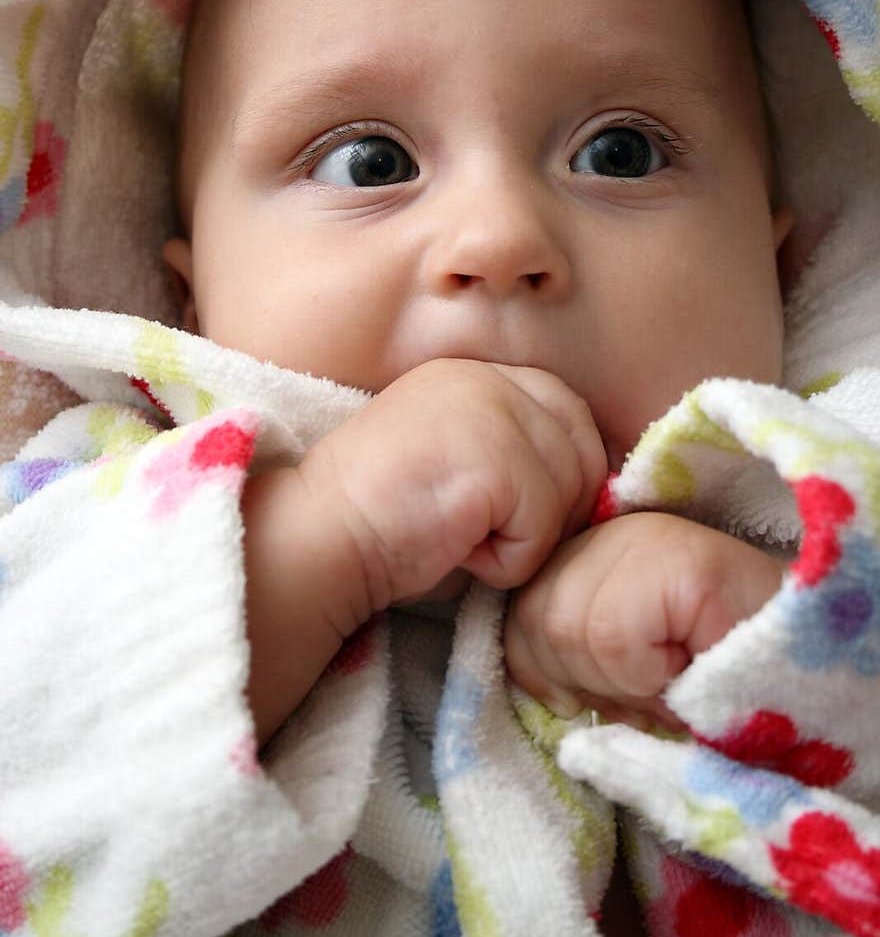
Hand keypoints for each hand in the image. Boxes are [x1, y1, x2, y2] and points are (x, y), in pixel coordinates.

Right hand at [242, 359, 604, 743]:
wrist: (317, 538)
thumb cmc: (385, 522)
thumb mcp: (461, 464)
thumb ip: (522, 454)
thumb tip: (592, 489)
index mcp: (479, 373)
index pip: (572, 415)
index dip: (561, 475)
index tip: (509, 515)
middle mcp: (489, 378)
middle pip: (584, 453)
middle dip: (554, 511)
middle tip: (488, 535)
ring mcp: (491, 412)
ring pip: (569, 494)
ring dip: (526, 540)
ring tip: (463, 537)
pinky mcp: (492, 460)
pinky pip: (542, 531)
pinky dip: (507, 563)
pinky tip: (454, 549)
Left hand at [504, 511, 784, 729]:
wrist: (803, 666)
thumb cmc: (708, 675)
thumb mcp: (619, 668)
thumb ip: (566, 658)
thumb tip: (535, 685)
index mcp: (587, 549)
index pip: (518, 616)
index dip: (554, 672)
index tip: (614, 685)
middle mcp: (608, 527)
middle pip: (534, 624)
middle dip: (585, 679)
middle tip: (651, 682)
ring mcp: (642, 535)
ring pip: (569, 631)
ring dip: (621, 681)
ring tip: (674, 672)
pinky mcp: (677, 559)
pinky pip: (612, 636)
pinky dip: (645, 674)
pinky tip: (688, 661)